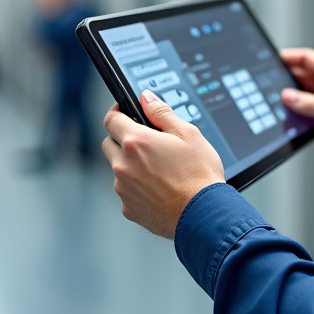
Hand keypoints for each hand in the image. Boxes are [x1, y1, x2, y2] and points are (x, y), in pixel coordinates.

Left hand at [102, 91, 225, 238]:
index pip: (111, 120)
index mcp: (136, 142)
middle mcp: (123, 165)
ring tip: (160, 170)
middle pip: (109, 144)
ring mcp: (124, 189)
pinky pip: (127, 192)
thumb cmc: (200, 175)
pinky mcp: (129, 209)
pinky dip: (138, 188)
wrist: (204, 215)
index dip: (117, 113)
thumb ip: (161, 113)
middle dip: (122, 139)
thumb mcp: (188, 134)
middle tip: (147, 142)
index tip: (124, 112)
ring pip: (118, 169)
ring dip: (131, 165)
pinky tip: (160, 189)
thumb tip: (146, 98)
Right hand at [280, 48, 313, 161]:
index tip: (272, 59)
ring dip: (283, 98)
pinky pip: (295, 112)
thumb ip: (313, 104)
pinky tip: (279, 117)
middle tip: (265, 84)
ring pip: (293, 94)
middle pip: (296, 76)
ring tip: (269, 102)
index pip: (307, 59)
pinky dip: (287, 114)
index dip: (289, 57)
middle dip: (281, 79)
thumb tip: (288, 96)